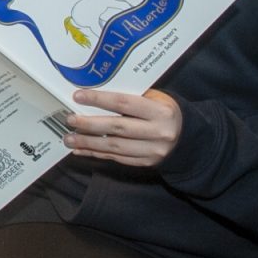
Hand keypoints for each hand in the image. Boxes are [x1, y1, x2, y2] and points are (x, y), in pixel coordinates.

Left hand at [63, 88, 181, 166]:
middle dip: (90, 125)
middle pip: (117, 128)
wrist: (188, 137)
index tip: (78, 96)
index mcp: (160, 111)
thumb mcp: (155, 98)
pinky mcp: (147, 163)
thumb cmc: (164, 110)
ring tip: (69, 139)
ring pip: (115, 147)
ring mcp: (153, 151)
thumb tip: (94, 94)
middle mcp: (158, 132)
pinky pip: (117, 159)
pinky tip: (82, 149)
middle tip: (69, 120)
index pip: (124, 103)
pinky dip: (97, 154)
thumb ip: (131, 96)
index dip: (99, 100)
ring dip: (89, 143)